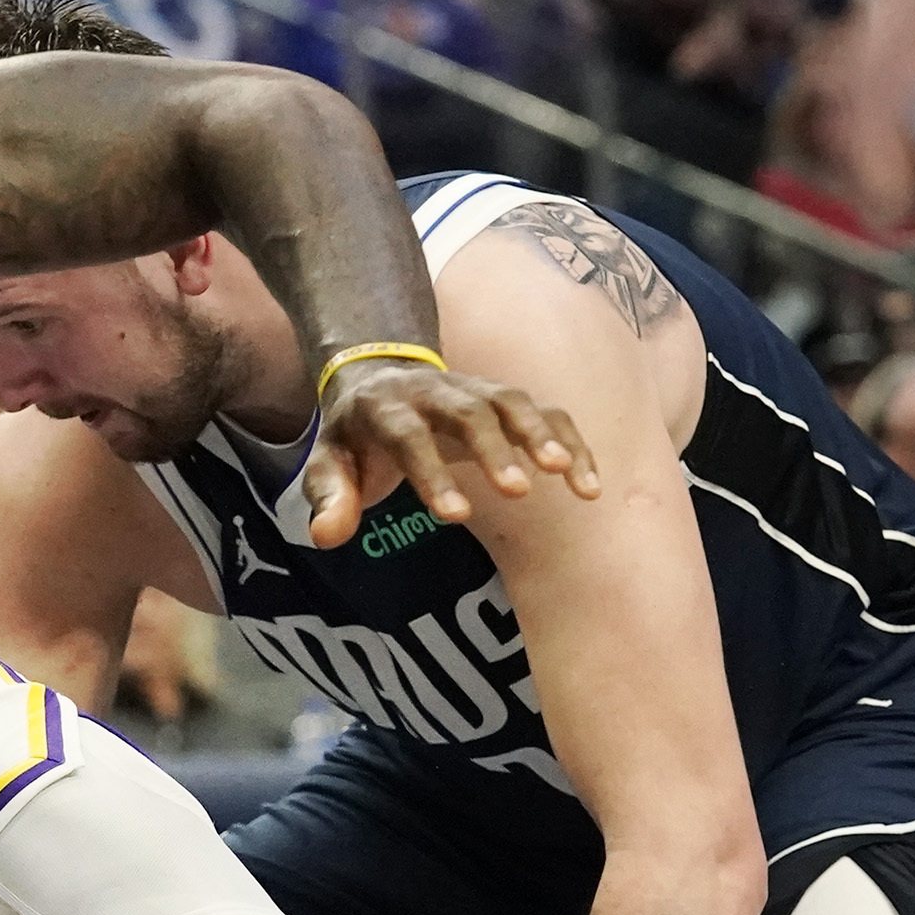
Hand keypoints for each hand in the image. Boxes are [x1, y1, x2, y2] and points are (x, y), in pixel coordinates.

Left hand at [305, 360, 599, 546]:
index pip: (409, 437)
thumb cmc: (355, 438)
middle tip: (516, 492)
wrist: (376, 378)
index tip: (455, 516)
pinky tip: (587, 485)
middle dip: (493, 449)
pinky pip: (545, 412)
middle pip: (468, 412)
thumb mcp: (327, 464)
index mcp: (385, 408)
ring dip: (541, 433)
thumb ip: (328, 498)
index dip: (431, 472)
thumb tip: (327, 536)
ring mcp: (474, 389)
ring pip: (512, 401)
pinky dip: (569, 441)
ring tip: (565, 474)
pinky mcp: (504, 399)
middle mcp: (434, 391)